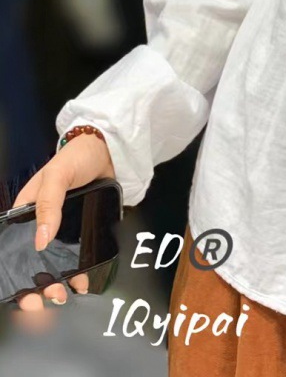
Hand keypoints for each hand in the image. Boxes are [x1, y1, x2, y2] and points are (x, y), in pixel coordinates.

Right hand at [10, 133, 114, 311]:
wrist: (109, 150)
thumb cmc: (77, 157)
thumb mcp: (57, 176)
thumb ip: (49, 204)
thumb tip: (40, 240)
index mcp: (25, 212)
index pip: (13, 248)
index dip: (15, 273)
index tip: (24, 294)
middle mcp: (41, 223)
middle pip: (33, 262)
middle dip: (37, 286)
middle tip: (50, 297)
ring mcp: (63, 228)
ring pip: (55, 263)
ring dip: (58, 282)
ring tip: (67, 293)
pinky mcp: (82, 229)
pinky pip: (78, 255)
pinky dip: (79, 271)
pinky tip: (83, 281)